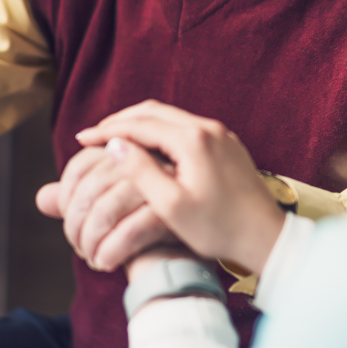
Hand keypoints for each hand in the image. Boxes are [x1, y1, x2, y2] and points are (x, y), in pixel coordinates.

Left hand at [35, 145, 177, 270]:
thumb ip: (76, 202)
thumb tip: (43, 198)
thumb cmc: (143, 232)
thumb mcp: (108, 213)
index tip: (71, 225)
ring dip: (91, 243)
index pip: (81, 165)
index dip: (67, 197)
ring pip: (105, 210)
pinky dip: (110, 252)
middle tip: (80, 248)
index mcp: (127, 151)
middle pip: (91, 189)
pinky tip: (106, 264)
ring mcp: (160, 182)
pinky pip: (129, 231)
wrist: (184, 258)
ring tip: (93, 258)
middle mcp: (144, 158)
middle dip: (76, 226)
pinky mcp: (172, 211)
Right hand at [75, 101, 285, 274]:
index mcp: (192, 140)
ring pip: (170, 117)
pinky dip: (160, 131)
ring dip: (140, 124)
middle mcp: (207, 128)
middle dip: (121, 120)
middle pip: (154, 111)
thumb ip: (141, 172)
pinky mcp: (226, 143)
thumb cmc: (218, 228)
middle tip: (93, 134)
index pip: (140, 124)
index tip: (81, 139)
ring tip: (115, 139)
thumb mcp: (171, 206)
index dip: (107, 131)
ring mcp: (219, 133)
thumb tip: (115, 145)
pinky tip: (148, 148)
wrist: (265, 235)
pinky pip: (185, 126)